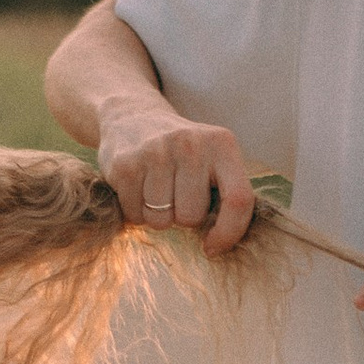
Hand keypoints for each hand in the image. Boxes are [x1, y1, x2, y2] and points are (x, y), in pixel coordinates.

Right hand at [96, 96, 258, 254]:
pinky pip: (135, 215)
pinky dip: (135, 212)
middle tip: (175, 193)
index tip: (213, 246)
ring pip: (161, 220)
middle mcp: (190, 144)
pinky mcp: (125, 165)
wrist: (132, 117)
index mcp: (222, 144)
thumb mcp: (213, 158)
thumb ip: (226, 193)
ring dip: (158, 216)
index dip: (229, 232)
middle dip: (183, 216)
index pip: (238, 199)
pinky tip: (137, 188)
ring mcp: (155, 153)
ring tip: (155, 190)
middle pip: (191, 217)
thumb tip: (221, 245)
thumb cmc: (181, 152)